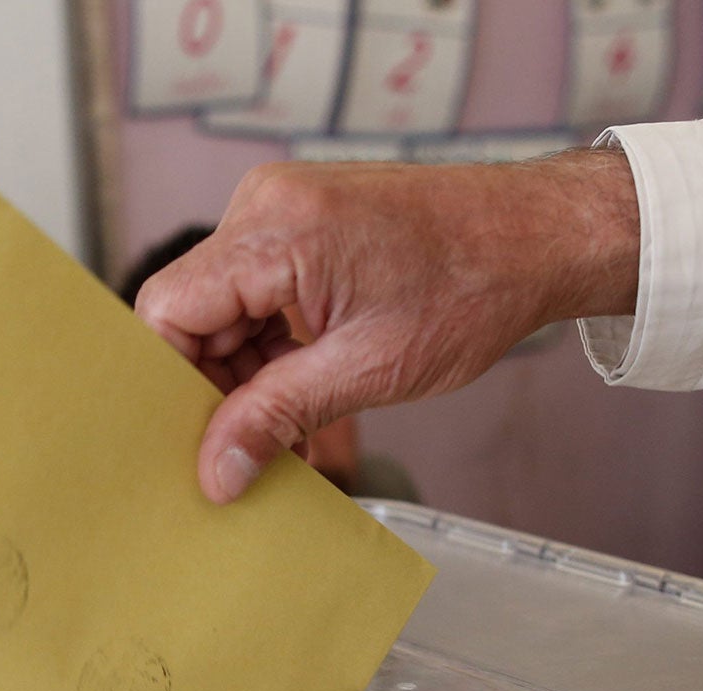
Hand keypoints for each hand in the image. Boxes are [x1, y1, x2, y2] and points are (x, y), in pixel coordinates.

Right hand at [135, 151, 640, 502]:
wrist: (535, 237)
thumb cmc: (471, 289)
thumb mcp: (366, 370)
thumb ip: (277, 418)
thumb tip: (216, 472)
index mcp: (273, 231)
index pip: (167, 311)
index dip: (172, 384)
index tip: (192, 442)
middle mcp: (265, 207)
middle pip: (193, 313)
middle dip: (216, 387)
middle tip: (245, 450)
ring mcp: (282, 211)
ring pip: (223, 310)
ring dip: (247, 374)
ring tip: (286, 426)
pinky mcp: (302, 225)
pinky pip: (256, 293)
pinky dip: (270, 346)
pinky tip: (300, 389)